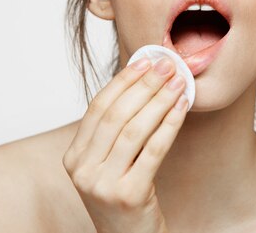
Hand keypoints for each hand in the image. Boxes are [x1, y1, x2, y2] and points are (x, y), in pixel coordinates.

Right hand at [62, 56, 188, 232]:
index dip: (123, 81)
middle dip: (144, 85)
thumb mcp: (107, 163)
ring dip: (159, 100)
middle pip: (116, 115)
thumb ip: (115, 130)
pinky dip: (169, 124)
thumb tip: (142, 80)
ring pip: (134, 130)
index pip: (98, 108)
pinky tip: (182, 107)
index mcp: (73, 157)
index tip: (145, 60)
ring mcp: (103, 185)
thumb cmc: (122, 196)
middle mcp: (82, 170)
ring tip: (179, 82)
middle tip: (167, 65)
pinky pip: (153, 150)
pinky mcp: (129, 195)